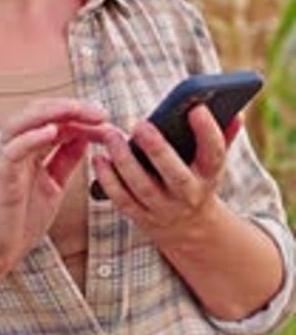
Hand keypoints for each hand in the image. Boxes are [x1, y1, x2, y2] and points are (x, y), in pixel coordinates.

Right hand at [0, 98, 111, 285]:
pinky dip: (30, 138)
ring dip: (49, 113)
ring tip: (75, 111)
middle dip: (68, 107)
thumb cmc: (20, 221)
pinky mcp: (2, 180)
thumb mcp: (53, 185)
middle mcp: (16, 151)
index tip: (104, 117)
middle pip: (36, 113)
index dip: (78, 114)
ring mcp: (6, 164)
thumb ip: (65, 161)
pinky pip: (12, 152)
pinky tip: (51, 132)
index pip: (52, 119)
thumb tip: (84, 137)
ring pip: (20, 123)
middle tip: (98, 111)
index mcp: (29, 151)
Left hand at [92, 105, 241, 247]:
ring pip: (143, 188)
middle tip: (140, 125)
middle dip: (158, 150)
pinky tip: (99, 159)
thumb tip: (236, 113)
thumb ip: (222, 135)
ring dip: (125, 161)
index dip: (208, 132)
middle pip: (175, 175)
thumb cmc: (197, 177)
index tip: (196, 108)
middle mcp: (189, 195)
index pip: (214, 154)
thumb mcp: (212, 161)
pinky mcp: (141, 217)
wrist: (189, 227)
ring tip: (111, 135)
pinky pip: (122, 200)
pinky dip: (108, 180)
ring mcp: (164, 209)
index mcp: (209, 175)